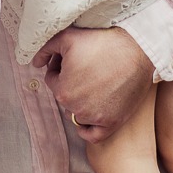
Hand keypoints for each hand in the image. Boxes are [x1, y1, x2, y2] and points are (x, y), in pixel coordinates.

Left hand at [31, 26, 153, 142]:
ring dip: (80, 100)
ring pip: (77, 112)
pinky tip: (90, 116)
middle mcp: (76, 108)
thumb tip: (35, 62)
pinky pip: (93, 135)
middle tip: (86, 66)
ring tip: (96, 81)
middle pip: (65, 95)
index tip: (74, 58)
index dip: (61, 66)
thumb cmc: (102, 42)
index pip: (52, 79)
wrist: (138, 50)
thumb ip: (45, 49)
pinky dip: (88, 128)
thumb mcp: (67, 37)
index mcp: (62, 90)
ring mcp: (95, 118)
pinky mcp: (112, 123)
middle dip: (70, 81)